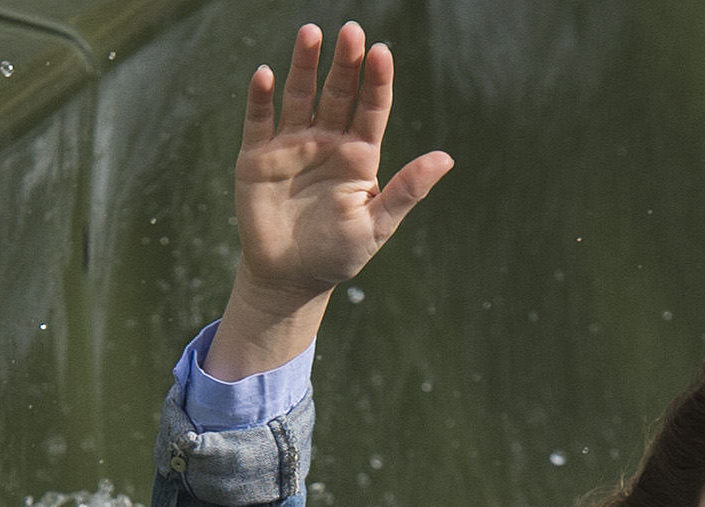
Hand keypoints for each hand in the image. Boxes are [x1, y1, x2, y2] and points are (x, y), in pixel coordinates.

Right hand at [218, 21, 451, 373]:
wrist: (290, 278)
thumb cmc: (338, 255)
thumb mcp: (376, 225)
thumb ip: (406, 189)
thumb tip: (446, 158)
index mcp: (359, 157)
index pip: (371, 109)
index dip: (376, 81)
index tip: (382, 52)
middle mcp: (327, 142)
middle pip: (338, 93)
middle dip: (344, 63)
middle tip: (351, 31)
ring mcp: (291, 145)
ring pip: (300, 96)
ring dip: (304, 65)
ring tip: (311, 34)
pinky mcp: (258, 156)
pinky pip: (259, 119)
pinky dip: (262, 97)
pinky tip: (267, 75)